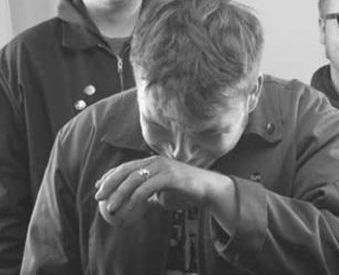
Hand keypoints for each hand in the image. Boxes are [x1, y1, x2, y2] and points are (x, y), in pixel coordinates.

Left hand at [94, 156, 235, 230]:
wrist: (207, 190)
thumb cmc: (185, 192)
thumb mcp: (162, 194)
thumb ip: (148, 196)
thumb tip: (130, 206)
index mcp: (153, 162)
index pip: (126, 166)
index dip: (110, 175)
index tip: (98, 187)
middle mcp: (156, 161)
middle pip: (126, 170)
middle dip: (109, 183)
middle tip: (98, 197)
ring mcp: (163, 167)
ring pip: (134, 179)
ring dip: (119, 194)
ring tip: (110, 208)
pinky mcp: (169, 176)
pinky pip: (147, 188)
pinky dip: (135, 199)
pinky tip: (129, 210)